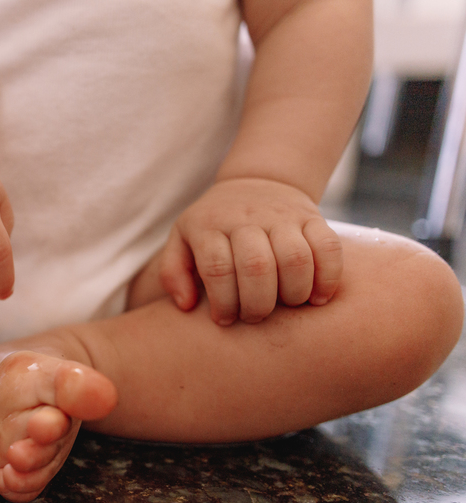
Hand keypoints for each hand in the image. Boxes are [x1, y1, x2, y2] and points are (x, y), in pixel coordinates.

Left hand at [159, 178, 342, 324]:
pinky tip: (318, 298)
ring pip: (295, 258)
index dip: (223, 301)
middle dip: (257, 303)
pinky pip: (329, 247)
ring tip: (286, 306)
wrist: (255, 183)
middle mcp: (246, 217)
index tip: (224, 319)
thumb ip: (173, 272)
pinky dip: (328, 277)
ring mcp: (282, 216)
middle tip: (255, 317)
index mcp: (209, 225)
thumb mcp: (181, 240)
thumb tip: (187, 305)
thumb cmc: (213, 225)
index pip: (217, 268)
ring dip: (293, 293)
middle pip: (256, 266)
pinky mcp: (313, 217)